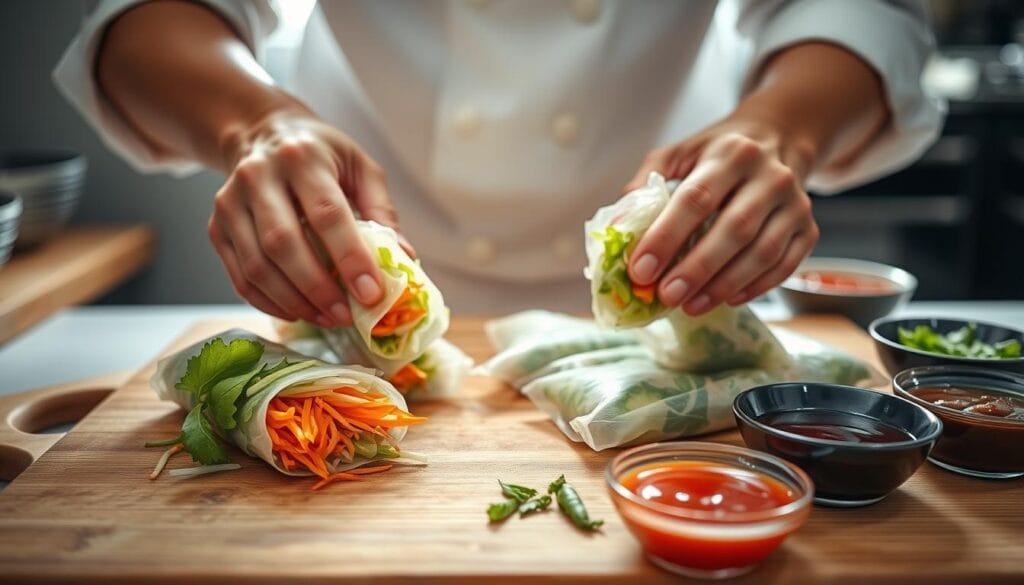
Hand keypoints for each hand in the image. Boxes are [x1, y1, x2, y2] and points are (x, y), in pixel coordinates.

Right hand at [208, 106, 402, 325]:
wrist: (265, 136)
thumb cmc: (321, 155)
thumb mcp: (360, 166)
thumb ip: (381, 209)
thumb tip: (403, 258)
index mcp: (302, 157)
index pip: (326, 214)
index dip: (349, 258)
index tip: (371, 293)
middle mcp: (258, 176)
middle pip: (283, 244)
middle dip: (318, 289)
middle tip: (345, 315)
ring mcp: (230, 202)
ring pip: (257, 266)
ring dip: (294, 302)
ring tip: (326, 318)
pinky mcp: (215, 227)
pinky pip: (240, 276)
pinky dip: (269, 302)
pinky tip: (297, 311)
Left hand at [624, 115, 819, 314]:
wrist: (778, 139)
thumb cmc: (717, 155)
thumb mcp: (679, 154)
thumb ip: (646, 183)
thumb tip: (615, 226)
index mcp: (731, 153)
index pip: (696, 198)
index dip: (666, 237)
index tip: (641, 269)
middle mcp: (770, 175)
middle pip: (734, 229)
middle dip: (697, 268)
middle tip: (666, 296)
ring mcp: (795, 203)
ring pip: (762, 252)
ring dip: (723, 285)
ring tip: (689, 306)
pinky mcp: (809, 228)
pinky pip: (785, 265)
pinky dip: (755, 287)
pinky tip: (726, 300)